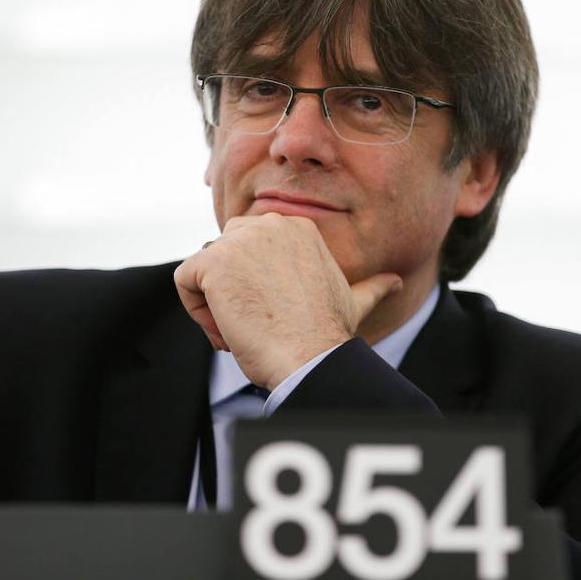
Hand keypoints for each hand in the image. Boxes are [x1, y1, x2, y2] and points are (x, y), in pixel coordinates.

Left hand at [173, 213, 402, 389]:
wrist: (311, 356)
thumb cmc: (329, 334)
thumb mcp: (354, 301)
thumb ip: (371, 286)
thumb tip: (396, 282)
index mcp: (298, 227)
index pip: (251, 247)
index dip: (255, 285)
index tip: (274, 313)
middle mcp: (268, 224)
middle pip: (224, 253)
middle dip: (231, 291)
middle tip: (255, 324)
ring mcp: (239, 240)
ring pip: (204, 270)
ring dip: (214, 305)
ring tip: (243, 331)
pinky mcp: (213, 261)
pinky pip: (184, 282)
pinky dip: (197, 312)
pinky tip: (227, 331)